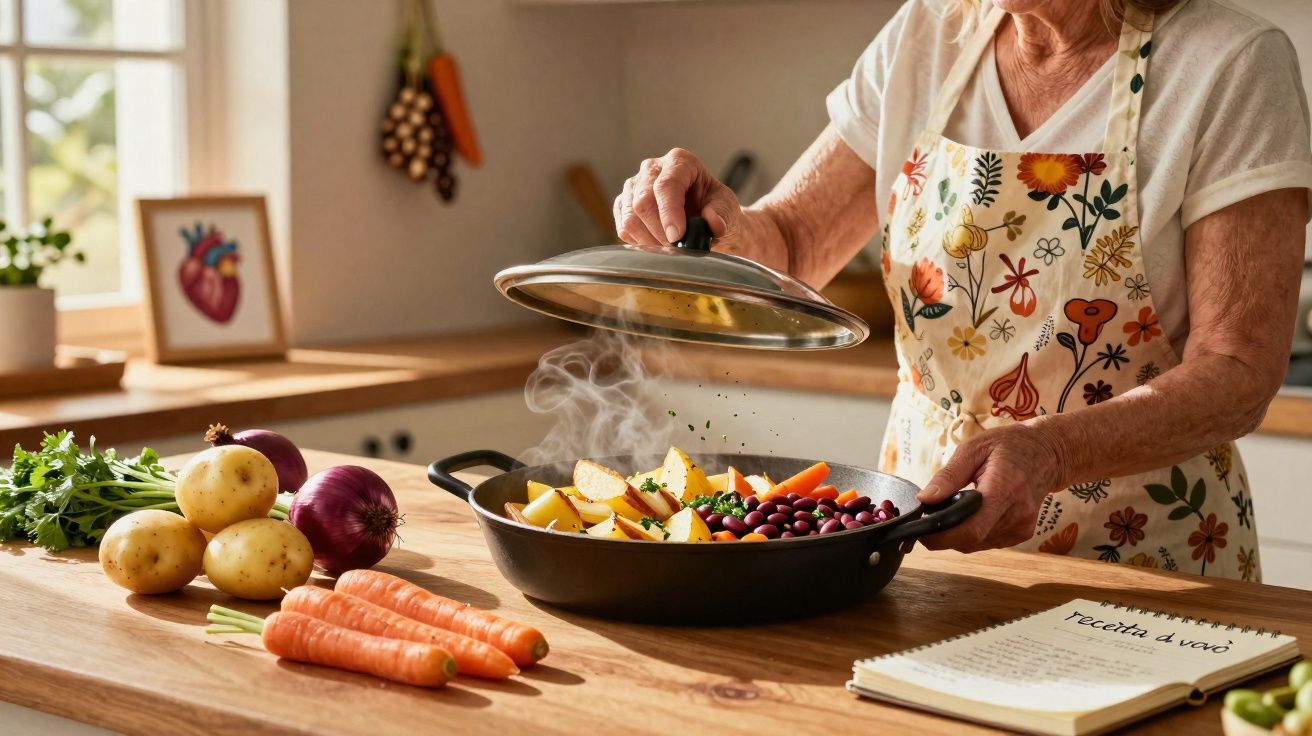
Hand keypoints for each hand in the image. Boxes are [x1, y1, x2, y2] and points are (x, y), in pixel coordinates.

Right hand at [613, 148, 744, 245]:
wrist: (703, 216)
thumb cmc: (714, 206)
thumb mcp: (727, 207)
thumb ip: (722, 213)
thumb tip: (713, 223)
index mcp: (680, 161)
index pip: (666, 185)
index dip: (669, 213)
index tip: (677, 236)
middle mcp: (652, 168)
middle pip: (643, 201)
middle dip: (660, 231)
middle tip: (677, 247)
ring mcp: (634, 185)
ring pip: (630, 217)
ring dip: (649, 240)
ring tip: (669, 247)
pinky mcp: (623, 204)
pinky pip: (623, 228)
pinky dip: (639, 242)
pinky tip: (656, 243)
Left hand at [915, 424, 1065, 552]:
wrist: (1049, 453)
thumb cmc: (1010, 446)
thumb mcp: (974, 448)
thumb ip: (948, 476)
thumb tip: (924, 499)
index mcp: (1005, 488)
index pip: (972, 527)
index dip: (942, 536)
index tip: (920, 530)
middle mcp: (1017, 512)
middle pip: (971, 539)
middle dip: (943, 534)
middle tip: (930, 515)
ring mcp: (1022, 526)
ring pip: (976, 544)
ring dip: (957, 534)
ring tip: (953, 508)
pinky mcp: (1022, 533)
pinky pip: (986, 542)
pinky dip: (972, 533)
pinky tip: (972, 513)